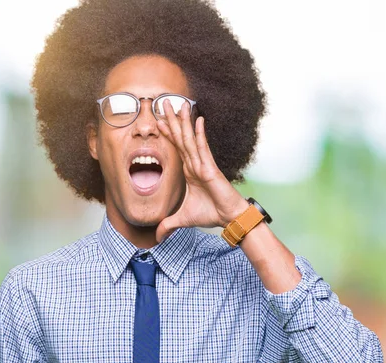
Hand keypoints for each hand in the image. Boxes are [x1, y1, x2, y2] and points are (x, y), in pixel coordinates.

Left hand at [155, 99, 248, 241]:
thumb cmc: (210, 214)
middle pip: (181, 138)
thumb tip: (157, 237)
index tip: (158, 120)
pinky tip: (198, 120)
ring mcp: (203, 164)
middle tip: (163, 102)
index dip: (167, 133)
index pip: (176, 148)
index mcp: (189, 170)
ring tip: (178, 104)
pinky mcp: (210, 168)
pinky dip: (200, 134)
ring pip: (189, 139)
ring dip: (183, 121)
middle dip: (172, 120)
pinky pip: (203, 149)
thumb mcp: (182, 219)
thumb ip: (168, 225)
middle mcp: (195, 163)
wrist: (228, 217)